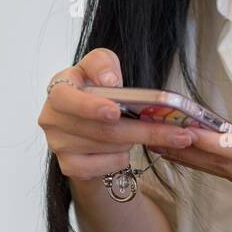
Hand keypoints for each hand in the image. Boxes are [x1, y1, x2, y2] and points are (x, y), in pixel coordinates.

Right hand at [38, 48, 197, 183]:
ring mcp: (58, 145)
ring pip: (108, 147)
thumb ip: (103, 64)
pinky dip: (121, 159)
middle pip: (101, 129)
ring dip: (136, 142)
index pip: (66, 97)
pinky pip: (104, 167)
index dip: (90, 106)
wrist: (87, 122)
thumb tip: (111, 81)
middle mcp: (52, 118)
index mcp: (58, 89)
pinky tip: (126, 150)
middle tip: (179, 134)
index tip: (115, 111)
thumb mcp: (100, 67)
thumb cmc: (96, 90)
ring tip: (154, 134)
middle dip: (144, 131)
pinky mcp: (69, 166)